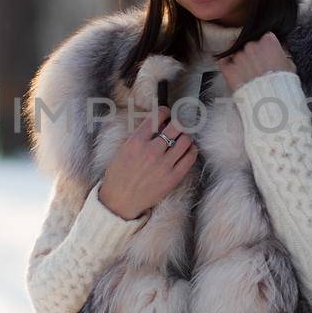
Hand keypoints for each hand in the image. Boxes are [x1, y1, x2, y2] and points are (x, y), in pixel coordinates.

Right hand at [96, 105, 196, 219]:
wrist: (120, 200)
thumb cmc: (119, 175)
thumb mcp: (124, 149)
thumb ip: (140, 136)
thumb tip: (159, 124)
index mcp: (137, 141)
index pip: (158, 116)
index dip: (165, 112)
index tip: (167, 114)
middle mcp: (152, 151)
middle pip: (176, 126)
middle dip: (178, 122)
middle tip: (178, 125)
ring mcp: (164, 165)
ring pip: (186, 140)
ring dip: (185, 136)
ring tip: (182, 139)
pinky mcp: (173, 177)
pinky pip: (190, 158)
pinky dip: (191, 150)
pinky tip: (188, 150)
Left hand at [218, 32, 295, 93]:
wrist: (271, 101)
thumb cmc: (282, 85)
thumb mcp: (290, 65)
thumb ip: (282, 53)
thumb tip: (280, 49)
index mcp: (268, 41)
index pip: (265, 37)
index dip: (267, 47)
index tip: (267, 54)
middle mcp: (251, 45)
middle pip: (250, 45)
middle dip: (254, 54)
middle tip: (258, 66)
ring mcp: (238, 56)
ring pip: (238, 53)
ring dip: (242, 61)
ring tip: (249, 74)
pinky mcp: (229, 68)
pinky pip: (224, 62)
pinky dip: (228, 65)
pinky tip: (236, 72)